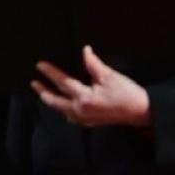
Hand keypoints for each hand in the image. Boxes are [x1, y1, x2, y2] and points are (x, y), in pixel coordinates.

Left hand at [32, 45, 150, 128]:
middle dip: (43, 91)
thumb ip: (93, 64)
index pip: (63, 83)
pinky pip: (71, 116)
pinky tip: (63, 106)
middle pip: (56, 100)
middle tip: (34, 83)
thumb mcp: (110, 75)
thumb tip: (85, 51)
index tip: (40, 65)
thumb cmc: (127, 93)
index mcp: (84, 98)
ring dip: (52, 101)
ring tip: (43, 93)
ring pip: (62, 109)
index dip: (50, 73)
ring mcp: (84, 118)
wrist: (141, 112)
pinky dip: (64, 109)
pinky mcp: (90, 122)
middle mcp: (81, 110)